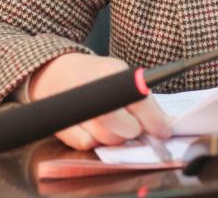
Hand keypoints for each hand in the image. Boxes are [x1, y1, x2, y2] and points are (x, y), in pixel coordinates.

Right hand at [29, 53, 171, 149]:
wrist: (54, 73)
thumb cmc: (93, 75)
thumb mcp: (118, 72)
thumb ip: (138, 96)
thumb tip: (161, 123)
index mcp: (111, 72)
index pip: (140, 103)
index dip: (154, 120)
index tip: (164, 131)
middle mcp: (93, 91)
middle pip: (125, 128)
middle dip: (134, 130)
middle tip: (134, 125)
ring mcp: (76, 110)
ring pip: (108, 140)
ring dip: (115, 136)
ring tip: (113, 123)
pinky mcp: (62, 127)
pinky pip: (88, 145)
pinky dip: (95, 140)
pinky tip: (94, 127)